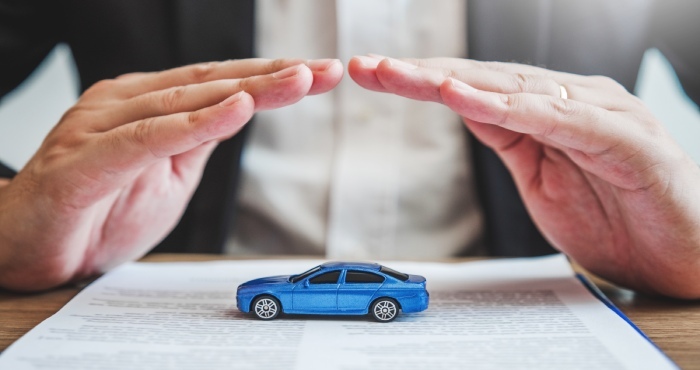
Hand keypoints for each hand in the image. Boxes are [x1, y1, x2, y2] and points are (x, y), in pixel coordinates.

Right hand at [0, 58, 342, 290]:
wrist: (26, 245)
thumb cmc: (97, 210)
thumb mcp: (168, 176)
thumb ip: (199, 142)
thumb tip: (241, 112)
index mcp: (145, 105)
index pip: (218, 83)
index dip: (271, 77)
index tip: (319, 73)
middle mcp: (124, 103)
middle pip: (210, 83)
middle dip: (272, 76)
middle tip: (323, 69)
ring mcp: (102, 126)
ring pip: (184, 100)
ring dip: (246, 90)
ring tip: (296, 80)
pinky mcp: (85, 161)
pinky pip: (148, 139)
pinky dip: (195, 124)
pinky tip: (236, 111)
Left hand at [349, 55, 699, 297]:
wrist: (684, 255)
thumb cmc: (617, 217)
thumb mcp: (542, 178)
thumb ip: (510, 139)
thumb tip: (467, 107)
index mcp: (549, 110)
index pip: (473, 87)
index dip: (421, 79)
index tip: (372, 72)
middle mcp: (572, 100)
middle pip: (484, 79)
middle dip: (421, 73)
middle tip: (368, 66)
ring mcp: (599, 113)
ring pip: (514, 88)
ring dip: (452, 81)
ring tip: (401, 75)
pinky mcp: (624, 138)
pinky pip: (558, 118)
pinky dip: (509, 107)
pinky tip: (466, 98)